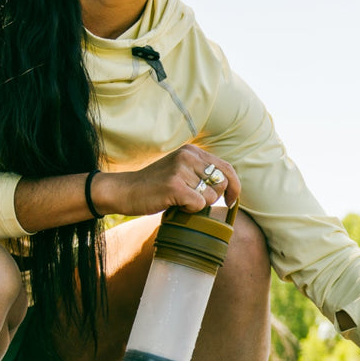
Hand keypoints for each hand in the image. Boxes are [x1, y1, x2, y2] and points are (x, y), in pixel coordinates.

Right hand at [100, 145, 239, 216]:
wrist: (125, 191)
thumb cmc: (155, 186)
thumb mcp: (180, 170)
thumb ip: (201, 172)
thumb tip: (229, 187)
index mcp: (192, 151)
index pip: (227, 168)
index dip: (234, 186)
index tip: (231, 200)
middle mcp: (188, 156)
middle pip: (222, 183)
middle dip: (214, 198)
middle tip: (195, 201)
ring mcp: (180, 170)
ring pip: (210, 197)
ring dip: (198, 205)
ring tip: (179, 200)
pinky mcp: (174, 185)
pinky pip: (198, 204)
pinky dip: (190, 210)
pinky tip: (176, 205)